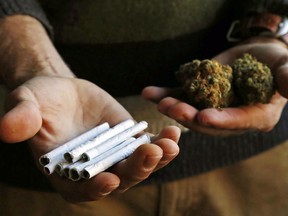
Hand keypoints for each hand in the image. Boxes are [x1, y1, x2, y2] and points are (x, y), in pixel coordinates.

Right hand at [0, 76, 179, 201]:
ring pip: (138, 165)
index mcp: (65, 171)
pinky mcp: (128, 140)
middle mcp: (93, 169)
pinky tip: (173, 133)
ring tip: (170, 144)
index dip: (93, 189)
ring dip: (156, 158)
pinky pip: (147, 146)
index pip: (79, 189)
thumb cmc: (40, 99)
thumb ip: (21, 117)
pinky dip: (162, 142)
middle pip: (118, 178)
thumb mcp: (26, 103)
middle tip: (150, 153)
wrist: (62, 91)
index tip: (109, 180)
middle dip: (135, 169)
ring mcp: (114, 156)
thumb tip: (7, 129)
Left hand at [142, 37, 286, 135]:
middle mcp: (230, 118)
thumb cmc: (275, 62)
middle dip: (189, 116)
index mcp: (255, 116)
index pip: (238, 121)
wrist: (255, 56)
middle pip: (209, 121)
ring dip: (174, 106)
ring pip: (191, 110)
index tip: (204, 117)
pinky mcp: (199, 97)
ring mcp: (212, 108)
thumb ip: (287, 77)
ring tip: (158, 100)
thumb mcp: (285, 66)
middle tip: (171, 108)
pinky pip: (181, 96)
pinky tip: (149, 92)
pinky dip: (165, 94)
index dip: (221, 120)